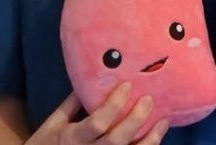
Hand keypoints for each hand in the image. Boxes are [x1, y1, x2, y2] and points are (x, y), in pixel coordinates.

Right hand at [26, 82, 168, 144]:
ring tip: (163, 121)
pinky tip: (156, 139)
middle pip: (116, 140)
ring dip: (149, 140)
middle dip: (135, 119)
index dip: (114, 105)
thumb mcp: (52, 124)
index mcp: (71, 139)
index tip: (127, 85)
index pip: (97, 123)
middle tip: (149, 99)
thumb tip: (91, 77)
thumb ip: (71, 103)